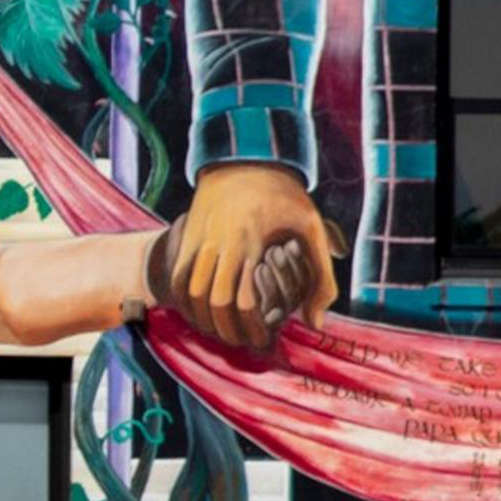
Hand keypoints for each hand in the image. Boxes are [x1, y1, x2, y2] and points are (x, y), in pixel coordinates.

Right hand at [165, 163, 337, 352]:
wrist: (245, 158)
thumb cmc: (284, 195)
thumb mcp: (312, 229)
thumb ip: (321, 277)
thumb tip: (316, 322)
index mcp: (252, 242)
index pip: (243, 300)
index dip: (251, 329)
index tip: (262, 342)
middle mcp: (220, 244)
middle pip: (214, 303)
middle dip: (227, 331)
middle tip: (243, 343)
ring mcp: (199, 240)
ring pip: (191, 294)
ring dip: (205, 319)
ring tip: (223, 332)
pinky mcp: (188, 237)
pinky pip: (179, 278)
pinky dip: (186, 301)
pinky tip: (202, 311)